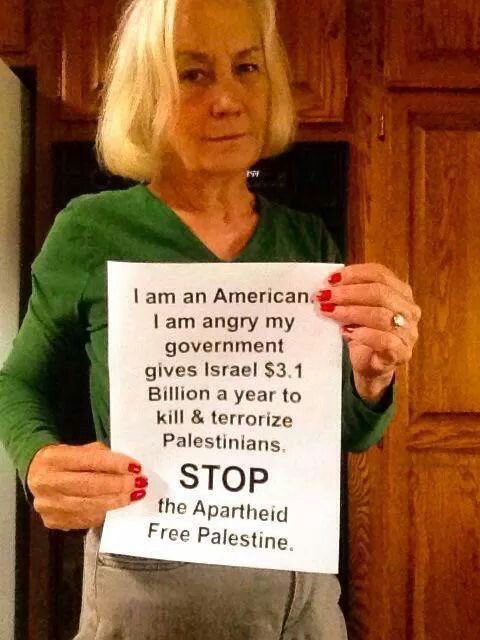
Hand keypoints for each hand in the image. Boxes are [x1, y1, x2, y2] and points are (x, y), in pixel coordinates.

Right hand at [26, 441, 147, 530]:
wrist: (37, 474)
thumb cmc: (67, 460)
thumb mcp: (81, 450)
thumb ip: (101, 457)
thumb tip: (129, 469)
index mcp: (52, 458)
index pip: (88, 460)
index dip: (114, 464)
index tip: (136, 467)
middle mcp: (46, 482)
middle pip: (88, 485)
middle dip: (118, 485)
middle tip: (140, 484)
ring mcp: (47, 505)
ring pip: (88, 505)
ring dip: (115, 502)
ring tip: (135, 496)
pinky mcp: (52, 521)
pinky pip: (84, 520)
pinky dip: (104, 513)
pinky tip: (118, 508)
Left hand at [317, 263, 420, 399]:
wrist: (371, 367)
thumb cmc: (363, 335)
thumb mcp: (355, 310)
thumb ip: (347, 296)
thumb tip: (327, 286)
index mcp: (400, 292)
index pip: (380, 274)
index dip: (354, 274)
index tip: (330, 279)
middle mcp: (409, 310)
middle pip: (380, 292)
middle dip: (348, 293)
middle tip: (325, 296)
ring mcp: (408, 332)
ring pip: (381, 315)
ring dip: (350, 312)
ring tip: (329, 312)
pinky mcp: (401, 353)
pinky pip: (384, 340)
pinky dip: (363, 334)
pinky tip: (346, 332)